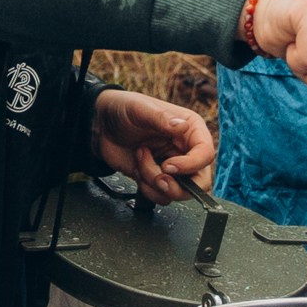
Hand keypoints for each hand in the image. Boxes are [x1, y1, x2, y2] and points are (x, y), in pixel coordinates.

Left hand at [91, 89, 214, 203]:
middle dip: (178, 185)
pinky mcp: (158, 179)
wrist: (101, 125)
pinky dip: (147, 189)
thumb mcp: (140, 109)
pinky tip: (137, 169)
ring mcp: (173, 167)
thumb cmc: (123, 109)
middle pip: (200, 181)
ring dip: (155, 183)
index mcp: (190, 129)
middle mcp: (186, 150)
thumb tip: (182, 127)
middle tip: (158, 177)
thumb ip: (161, 118)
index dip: (190, 165)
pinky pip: (162, 197)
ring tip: (140, 160)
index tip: (168, 166)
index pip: (206, 154)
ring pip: (179, 192)